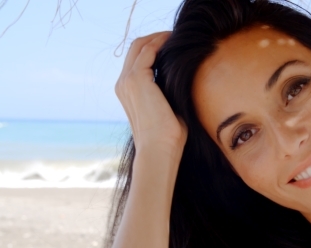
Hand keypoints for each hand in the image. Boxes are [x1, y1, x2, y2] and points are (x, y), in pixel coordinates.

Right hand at [115, 32, 187, 156]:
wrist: (159, 149)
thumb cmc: (168, 137)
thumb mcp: (168, 109)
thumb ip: (169, 93)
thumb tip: (187, 81)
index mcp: (128, 91)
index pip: (137, 60)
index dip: (154, 48)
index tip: (173, 45)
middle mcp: (123, 83)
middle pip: (136, 48)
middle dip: (155, 38)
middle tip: (175, 36)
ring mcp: (127, 80)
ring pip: (140, 46)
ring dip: (159, 38)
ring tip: (177, 35)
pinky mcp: (136, 79)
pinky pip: (147, 51)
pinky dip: (160, 43)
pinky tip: (175, 42)